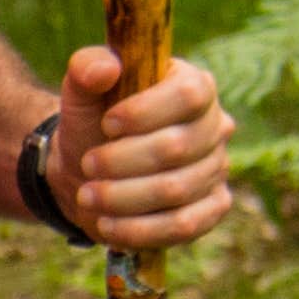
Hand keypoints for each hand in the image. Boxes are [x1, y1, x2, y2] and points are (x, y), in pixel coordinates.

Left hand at [49, 37, 238, 255]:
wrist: (91, 170)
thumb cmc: (95, 123)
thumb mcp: (81, 91)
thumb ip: (86, 68)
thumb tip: (105, 68)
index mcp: (193, 84)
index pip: (189, 94)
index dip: (146, 112)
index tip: (107, 125)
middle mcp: (215, 125)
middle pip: (177, 147)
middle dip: (122, 161)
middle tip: (88, 165)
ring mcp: (217, 168)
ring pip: (176, 190)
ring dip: (123, 197)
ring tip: (88, 197)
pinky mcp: (213, 208)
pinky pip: (184, 226)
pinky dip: (140, 230)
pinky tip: (107, 226)